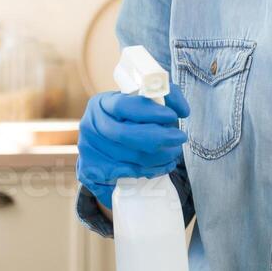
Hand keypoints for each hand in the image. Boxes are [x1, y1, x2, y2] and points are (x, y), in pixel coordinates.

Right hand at [76, 84, 190, 209]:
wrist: (105, 140)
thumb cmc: (131, 117)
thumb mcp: (145, 99)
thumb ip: (167, 96)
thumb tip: (183, 110)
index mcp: (101, 103)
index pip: (124, 105)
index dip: (149, 112)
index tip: (172, 116)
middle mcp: (91, 125)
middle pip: (125, 135)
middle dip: (159, 138)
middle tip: (180, 137)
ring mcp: (88, 149)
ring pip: (128, 158)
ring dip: (159, 157)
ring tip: (174, 152)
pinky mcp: (91, 171)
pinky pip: (125, 175)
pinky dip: (149, 171)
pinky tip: (163, 166)